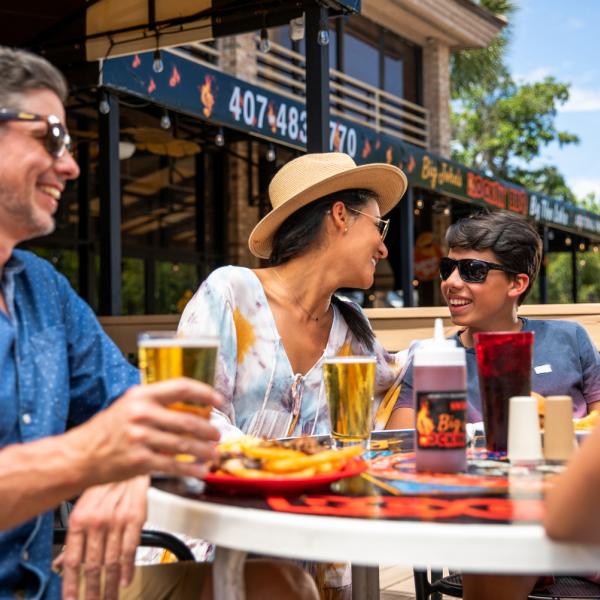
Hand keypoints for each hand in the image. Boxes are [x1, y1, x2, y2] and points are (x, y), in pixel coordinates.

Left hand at [56, 476, 147, 599]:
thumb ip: (75, 536)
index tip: (71, 599)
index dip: (71, 583)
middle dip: (92, 589)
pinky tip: (125, 580)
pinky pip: (130, 549)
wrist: (128, 461)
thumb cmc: (106, 483)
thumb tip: (63, 561)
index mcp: (80, 519)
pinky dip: (128, 568)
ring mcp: (116, 521)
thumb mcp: (84, 506)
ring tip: (109, 597)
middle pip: (92, 565)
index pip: (72, 559)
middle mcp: (96, 521)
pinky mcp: (135, 519)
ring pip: (111, 561)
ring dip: (110, 584)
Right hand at [68, 377, 222, 485]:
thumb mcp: (128, 406)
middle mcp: (141, 414)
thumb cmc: (107, 431)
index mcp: (141, 396)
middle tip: (217, 434)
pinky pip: (173, 464)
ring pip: (183, 443)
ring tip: (213, 453)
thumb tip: (190, 407)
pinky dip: (190, 468)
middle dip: (208, 429)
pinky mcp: (139, 460)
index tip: (218, 400)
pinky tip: (200, 470)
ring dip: (204, 450)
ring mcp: (140, 438)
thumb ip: (156, 404)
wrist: (80, 456)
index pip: (180, 387)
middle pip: (187, 419)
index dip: (204, 392)